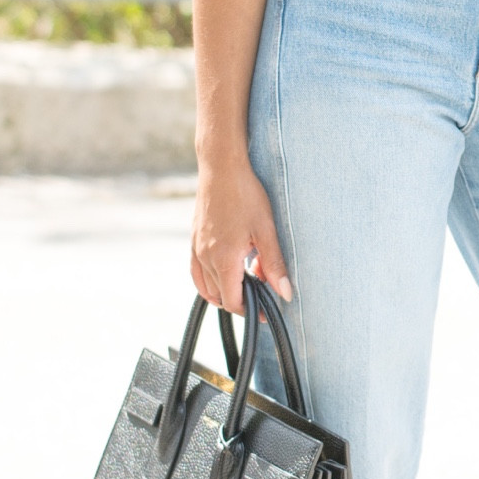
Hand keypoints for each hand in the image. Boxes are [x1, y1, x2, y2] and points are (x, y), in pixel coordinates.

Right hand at [190, 157, 291, 312]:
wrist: (221, 168)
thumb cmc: (245, 194)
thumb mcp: (266, 230)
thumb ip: (274, 265)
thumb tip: (285, 293)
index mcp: (223, 259)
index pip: (233, 301)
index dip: (250, 311)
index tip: (264, 311)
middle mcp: (205, 257)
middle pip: (221, 296)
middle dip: (242, 299)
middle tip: (263, 288)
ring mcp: (196, 249)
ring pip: (207, 287)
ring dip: (226, 291)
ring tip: (247, 282)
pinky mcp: (193, 240)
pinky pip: (197, 273)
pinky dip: (209, 283)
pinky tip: (224, 275)